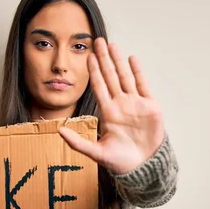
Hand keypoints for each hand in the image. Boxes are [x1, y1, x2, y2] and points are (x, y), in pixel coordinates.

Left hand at [59, 37, 165, 174]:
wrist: (144, 167)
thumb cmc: (121, 162)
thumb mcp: (96, 152)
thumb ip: (77, 142)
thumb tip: (58, 131)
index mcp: (108, 112)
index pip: (99, 86)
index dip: (94, 71)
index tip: (88, 56)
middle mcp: (121, 105)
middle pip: (111, 76)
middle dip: (104, 59)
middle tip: (98, 41)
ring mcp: (135, 104)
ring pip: (125, 77)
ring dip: (119, 61)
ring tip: (112, 45)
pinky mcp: (150, 107)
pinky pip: (143, 85)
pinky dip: (138, 72)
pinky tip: (131, 59)